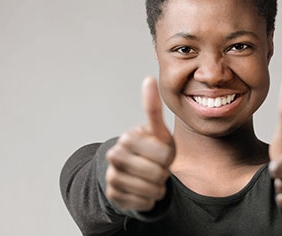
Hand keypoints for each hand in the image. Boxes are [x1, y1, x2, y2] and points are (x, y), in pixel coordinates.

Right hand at [105, 77, 175, 211]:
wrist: (136, 173)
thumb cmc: (152, 149)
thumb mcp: (158, 132)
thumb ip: (153, 108)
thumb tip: (148, 78)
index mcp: (128, 138)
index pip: (164, 154)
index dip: (169, 157)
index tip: (162, 152)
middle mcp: (115, 156)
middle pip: (157, 173)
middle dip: (163, 173)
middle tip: (157, 168)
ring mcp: (112, 176)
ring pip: (150, 189)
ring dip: (157, 187)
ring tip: (152, 179)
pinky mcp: (113, 195)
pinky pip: (143, 203)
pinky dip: (149, 200)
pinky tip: (144, 191)